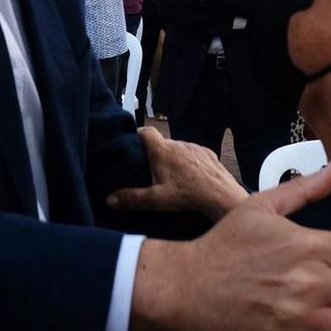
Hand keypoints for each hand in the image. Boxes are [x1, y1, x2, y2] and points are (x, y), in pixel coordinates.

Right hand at [107, 128, 247, 222]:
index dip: (138, 136)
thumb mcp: (156, 200)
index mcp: (162, 150)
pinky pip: (192, 153)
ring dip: (172, 158)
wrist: (221, 196)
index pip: (145, 131)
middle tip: (149, 170)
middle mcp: (178, 143)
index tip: (133, 145)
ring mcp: (194, 147)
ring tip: (170, 176)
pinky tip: (189, 177)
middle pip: (160, 142)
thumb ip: (132, 198)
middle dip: (154, 153)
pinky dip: (188, 161)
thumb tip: (109, 200)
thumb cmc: (188, 196)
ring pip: (177, 148)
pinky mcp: (207, 153)